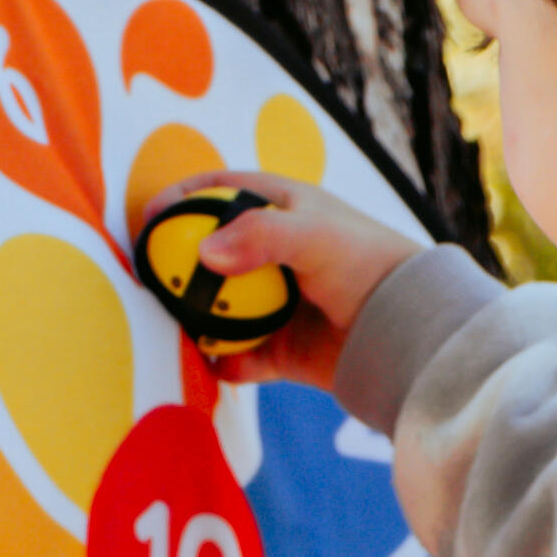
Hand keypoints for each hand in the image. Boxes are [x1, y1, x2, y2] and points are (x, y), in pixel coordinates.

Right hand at [168, 166, 411, 384]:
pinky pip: (235, 358)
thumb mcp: (314, 235)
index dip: (179, 199)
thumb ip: (259, 237)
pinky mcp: (280, 350)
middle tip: (147, 280)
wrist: (409, 331)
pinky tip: (205, 363)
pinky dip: (218, 363)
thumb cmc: (367, 264)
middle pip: (206, 257)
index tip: (147, 218)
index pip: (218, 192)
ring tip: (167, 325)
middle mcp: (271, 257)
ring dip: (190, 320)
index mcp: (280, 211)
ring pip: (216, 311)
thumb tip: (203, 253)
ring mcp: (273, 305)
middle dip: (174, 269)